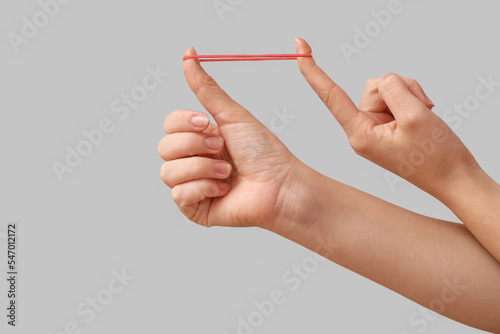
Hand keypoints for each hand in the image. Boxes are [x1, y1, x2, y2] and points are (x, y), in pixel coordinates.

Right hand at [158, 47, 306, 229]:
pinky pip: (179, 195)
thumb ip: (206, 88)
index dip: (184, 123)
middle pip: (164, 147)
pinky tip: (223, 190)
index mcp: (199, 138)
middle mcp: (193, 160)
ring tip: (227, 172)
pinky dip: (203, 188)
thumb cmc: (263, 151)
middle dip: (195, 146)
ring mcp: (192, 185)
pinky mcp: (195, 208)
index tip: (207, 123)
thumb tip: (189, 54)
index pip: (169, 124)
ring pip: (168, 172)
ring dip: (202, 168)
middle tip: (222, 149)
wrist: (280, 184)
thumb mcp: (232, 115)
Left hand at [295, 38, 479, 196]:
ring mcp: (374, 128)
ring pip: (386, 89)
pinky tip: (423, 114)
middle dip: (400, 89)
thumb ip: (395, 91)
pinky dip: (411, 99)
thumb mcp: (416, 117)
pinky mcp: (386, 125)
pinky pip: (394, 97)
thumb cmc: (436, 157)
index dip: (313, 71)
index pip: (330, 96)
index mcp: (360, 134)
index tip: (299, 47)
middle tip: (421, 109)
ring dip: (408, 94)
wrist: (454, 178)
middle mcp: (362, 130)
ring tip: (424, 114)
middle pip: (372, 87)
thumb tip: (385, 81)